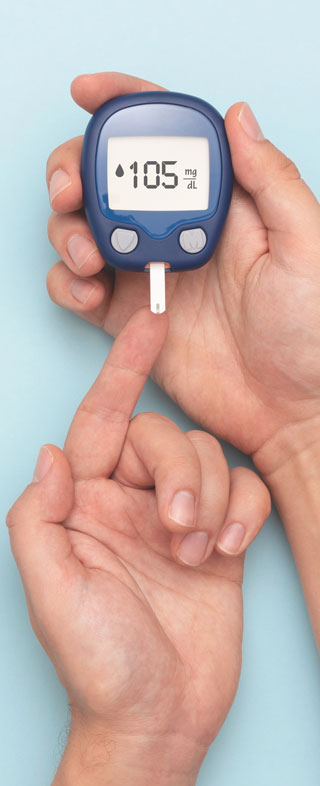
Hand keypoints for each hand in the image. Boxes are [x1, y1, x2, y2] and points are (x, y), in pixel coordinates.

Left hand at [7, 308, 268, 785]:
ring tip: (198, 549)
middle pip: (163, 437)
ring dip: (210, 495)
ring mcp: (178, 519)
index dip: (123, 372)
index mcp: (84, 505)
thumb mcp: (51, 591)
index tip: (149, 326)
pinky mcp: (221, 540)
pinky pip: (244, 492)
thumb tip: (50, 452)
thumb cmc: (98, 662)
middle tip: (179, 526)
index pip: (102, 421)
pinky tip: (229, 549)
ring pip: (208, 458)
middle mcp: (129, 503)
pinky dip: (244, 511)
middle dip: (178, 469)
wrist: (157, 720)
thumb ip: (39, 516)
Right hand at [46, 72, 319, 473]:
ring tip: (88, 257)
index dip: (126, 107)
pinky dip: (68, 284)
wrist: (291, 410)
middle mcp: (178, 232)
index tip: (90, 94)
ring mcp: (149, 275)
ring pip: (85, 230)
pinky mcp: (128, 320)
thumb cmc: (310, 334)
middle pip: (109, 180)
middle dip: (75, 171)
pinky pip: (79, 289)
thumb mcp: (307, 246)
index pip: (168, 140)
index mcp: (221, 205)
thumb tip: (237, 117)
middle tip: (69, 191)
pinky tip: (89, 294)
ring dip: (67, 232)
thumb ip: (272, 181)